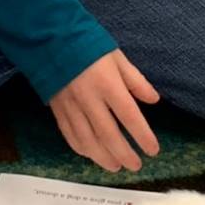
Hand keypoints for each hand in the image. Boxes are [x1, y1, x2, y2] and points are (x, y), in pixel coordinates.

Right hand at [50, 50, 160, 174]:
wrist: (50, 38)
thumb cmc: (88, 45)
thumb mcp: (117, 57)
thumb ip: (136, 80)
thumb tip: (154, 100)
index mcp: (108, 84)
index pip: (129, 117)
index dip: (142, 136)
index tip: (153, 150)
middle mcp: (89, 99)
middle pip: (108, 135)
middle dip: (124, 154)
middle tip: (136, 166)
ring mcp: (71, 107)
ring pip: (88, 141)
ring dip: (103, 157)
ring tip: (116, 166)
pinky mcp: (57, 110)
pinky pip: (70, 135)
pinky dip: (82, 149)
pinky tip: (92, 155)